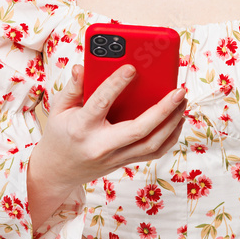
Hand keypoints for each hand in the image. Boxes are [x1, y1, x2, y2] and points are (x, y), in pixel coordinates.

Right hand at [33, 63, 186, 188]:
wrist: (57, 171)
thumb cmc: (59, 134)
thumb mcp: (58, 109)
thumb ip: (73, 88)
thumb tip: (83, 67)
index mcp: (81, 128)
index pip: (101, 103)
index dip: (116, 84)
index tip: (132, 68)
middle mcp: (101, 146)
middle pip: (138, 130)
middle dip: (163, 110)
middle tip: (179, 91)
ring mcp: (115, 158)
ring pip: (151, 144)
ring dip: (172, 123)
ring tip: (182, 102)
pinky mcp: (124, 163)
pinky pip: (153, 153)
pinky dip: (170, 137)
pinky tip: (177, 120)